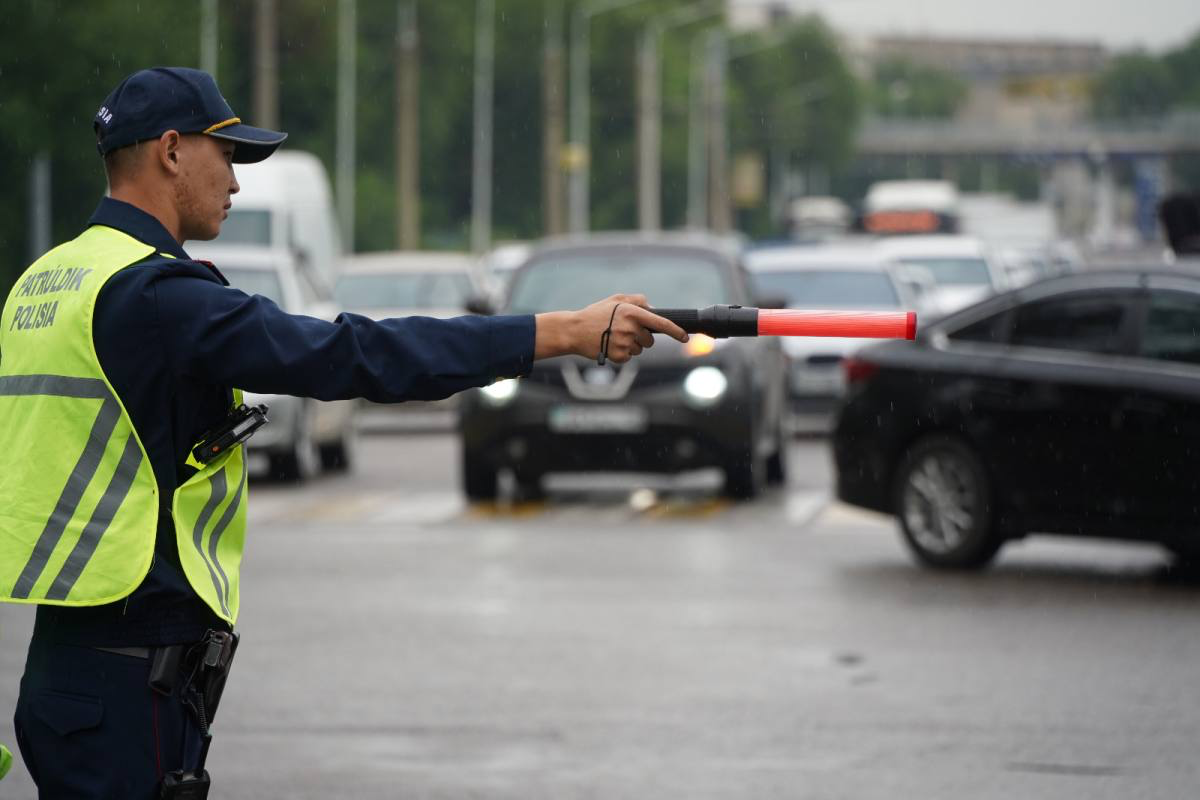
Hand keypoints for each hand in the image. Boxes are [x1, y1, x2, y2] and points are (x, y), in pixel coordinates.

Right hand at [534, 294, 688, 362]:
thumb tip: (653, 309)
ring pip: (639, 350)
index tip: (685, 338)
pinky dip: (621, 354)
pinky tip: (609, 345)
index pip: (661, 323)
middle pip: (649, 341)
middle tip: (623, 332)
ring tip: (613, 337)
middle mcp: (630, 328)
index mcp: (632, 312)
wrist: (574, 330)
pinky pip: (628, 357)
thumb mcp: (615, 299)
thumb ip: (637, 300)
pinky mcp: (618, 356)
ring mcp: (624, 343)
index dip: (676, 332)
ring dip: (630, 346)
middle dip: (641, 338)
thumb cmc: (595, 314)